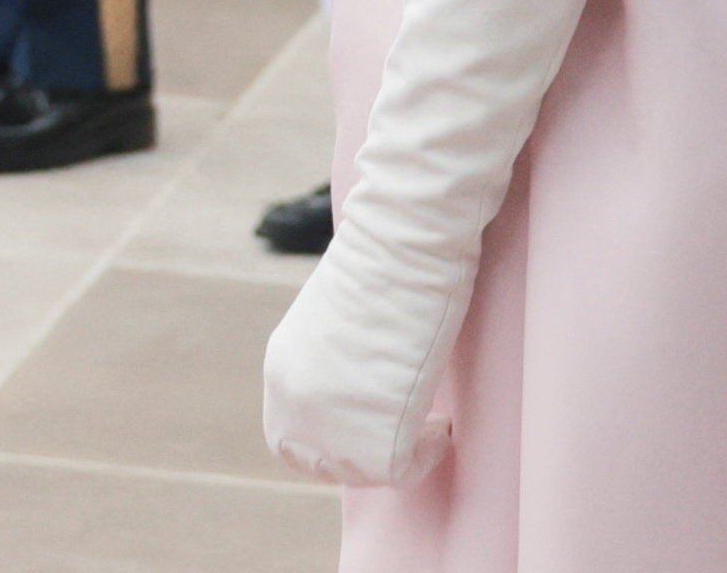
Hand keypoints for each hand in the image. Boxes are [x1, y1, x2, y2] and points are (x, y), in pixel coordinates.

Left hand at [262, 211, 464, 484]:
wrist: (398, 253)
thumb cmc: (382, 266)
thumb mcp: (335, 321)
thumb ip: (334, 360)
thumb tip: (364, 378)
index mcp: (283, 370)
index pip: (288, 435)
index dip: (324, 442)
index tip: (363, 426)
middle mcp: (294, 406)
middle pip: (314, 463)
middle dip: (355, 457)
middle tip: (398, 436)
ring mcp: (331, 431)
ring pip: (360, 472)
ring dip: (395, 452)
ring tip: (430, 422)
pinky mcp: (376, 446)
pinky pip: (403, 472)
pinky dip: (427, 453)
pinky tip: (442, 425)